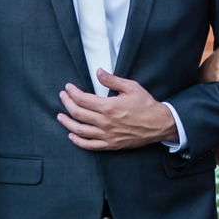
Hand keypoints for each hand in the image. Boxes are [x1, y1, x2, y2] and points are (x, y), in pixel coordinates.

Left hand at [57, 70, 176, 150]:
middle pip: (77, 113)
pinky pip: (90, 145)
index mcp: (108, 106)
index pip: (82, 99)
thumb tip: (98, 72)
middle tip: (62, 97)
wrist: (159, 124)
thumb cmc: (146, 105)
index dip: (72, 92)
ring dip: (67, 123)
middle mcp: (105, 122)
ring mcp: (107, 135)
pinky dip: (78, 141)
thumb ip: (112, 80)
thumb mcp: (131, 87)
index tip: (68, 88)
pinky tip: (72, 135)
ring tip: (60, 117)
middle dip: (66, 103)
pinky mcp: (111, 145)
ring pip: (80, 130)